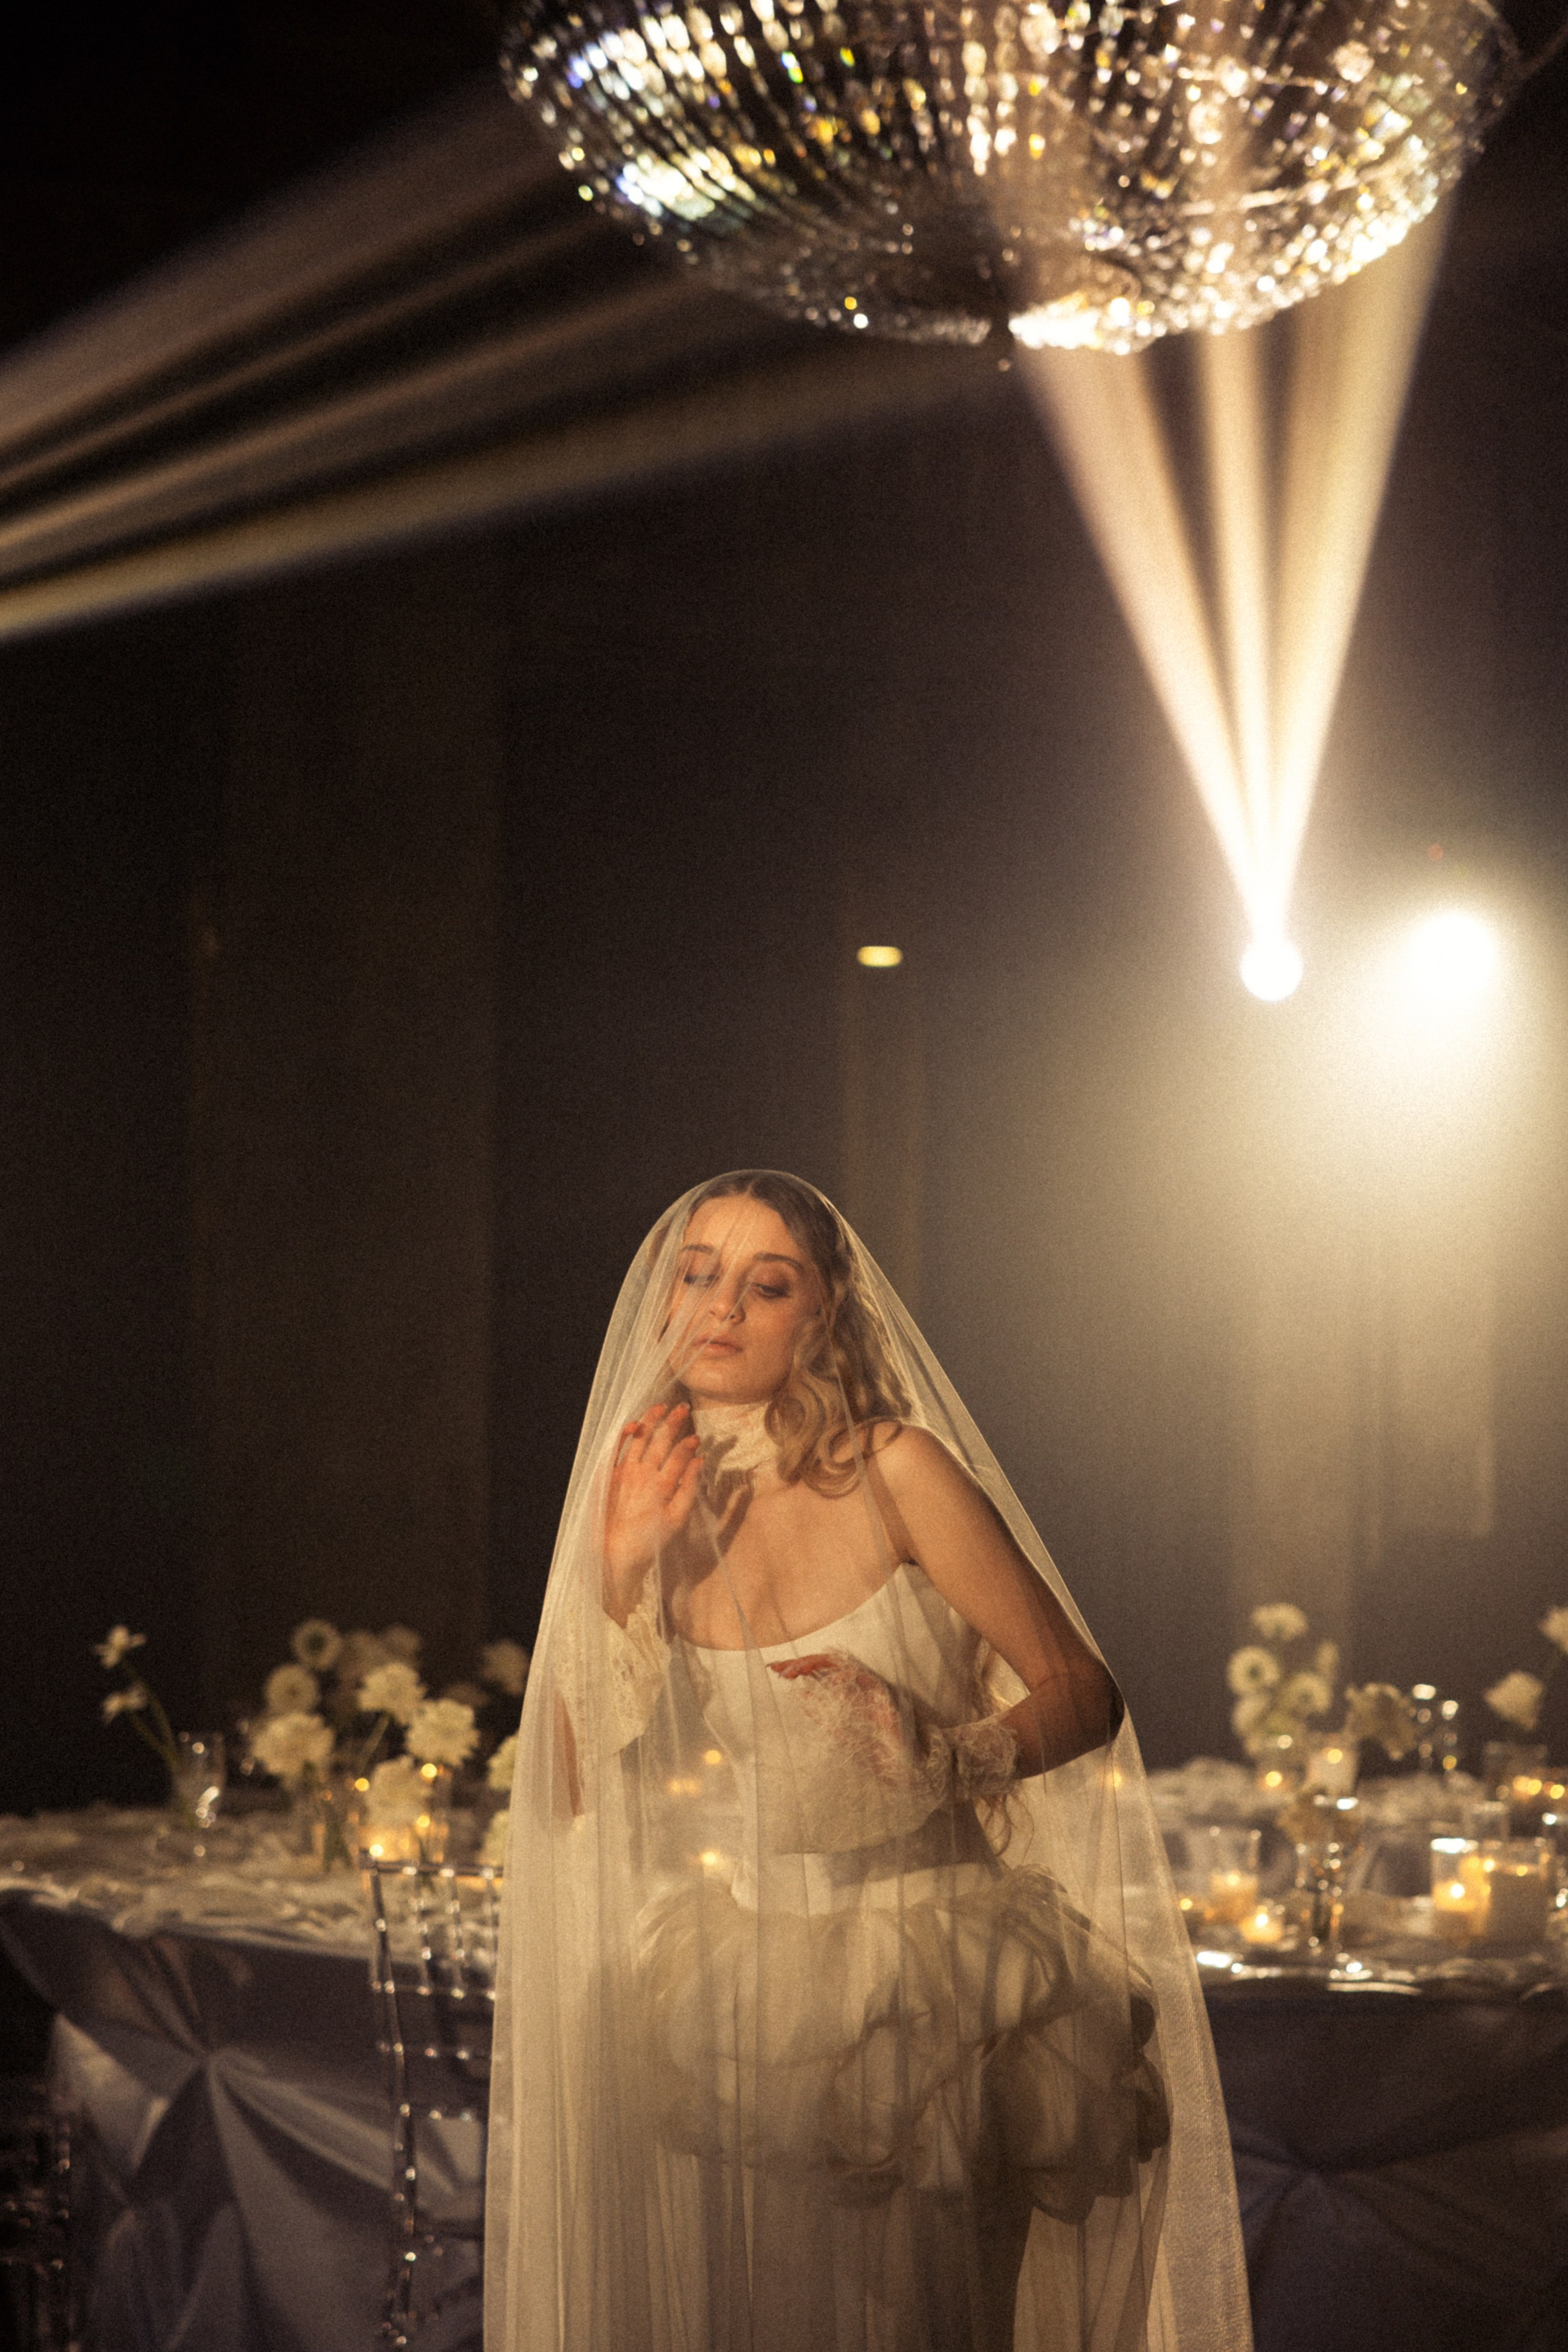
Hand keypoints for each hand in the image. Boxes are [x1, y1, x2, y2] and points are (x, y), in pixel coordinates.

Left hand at [604, 1404, 701, 1607]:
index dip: (690, 1443)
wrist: (615, 1552)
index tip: (698, 1438)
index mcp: (662, 1485)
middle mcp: (643, 1473)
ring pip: (640, 1438)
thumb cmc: (650, 1540)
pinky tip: (632, 1424)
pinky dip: (623, 1434)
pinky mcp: (609, 1475)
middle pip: (661, 1440)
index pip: (679, 1455)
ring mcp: (624, 1472)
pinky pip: (615, 1448)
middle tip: (684, 1407)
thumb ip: (689, 1488)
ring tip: (660, 1406)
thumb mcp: (678, 1519)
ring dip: (651, 1420)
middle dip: (674, 1421)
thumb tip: (699, 1462)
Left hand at [768, 1652, 909, 1782]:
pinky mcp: (881, 1692)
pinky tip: (828, 1682)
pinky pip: (861, 1677)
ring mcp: (868, 1685)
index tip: (774, 1670)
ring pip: (840, 1663)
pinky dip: (844, 1677)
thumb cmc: (871, 1748)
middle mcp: (855, 1682)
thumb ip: (821, 1712)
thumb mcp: (837, 1729)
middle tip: (778, 1670)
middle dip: (800, 1662)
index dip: (796, 1668)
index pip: (817, 1672)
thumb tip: (799, 1694)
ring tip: (797, 1671)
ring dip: (817, 1664)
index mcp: (845, 1689)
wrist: (899, 1763)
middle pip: (825, 1662)